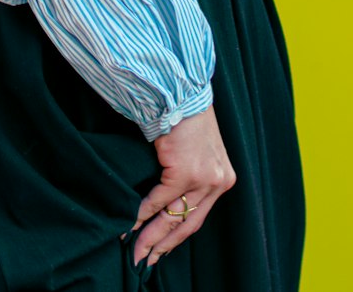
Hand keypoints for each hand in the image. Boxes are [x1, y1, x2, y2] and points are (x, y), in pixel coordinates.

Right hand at [131, 105, 235, 266]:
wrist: (182, 91)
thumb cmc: (186, 114)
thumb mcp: (197, 148)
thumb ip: (191, 174)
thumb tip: (167, 198)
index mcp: (222, 177)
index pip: (198, 216)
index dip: (177, 236)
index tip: (161, 249)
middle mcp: (216, 181)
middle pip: (187, 224)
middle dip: (163, 244)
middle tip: (145, 260)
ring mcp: (202, 178)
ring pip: (172, 216)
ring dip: (150, 235)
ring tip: (135, 250)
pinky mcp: (184, 171)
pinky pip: (158, 200)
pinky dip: (142, 213)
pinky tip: (130, 222)